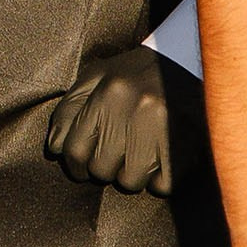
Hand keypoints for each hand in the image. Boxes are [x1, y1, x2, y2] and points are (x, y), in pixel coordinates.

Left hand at [48, 49, 206, 192]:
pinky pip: (162, 185)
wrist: (190, 61)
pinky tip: (162, 161)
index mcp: (108, 91)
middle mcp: (133, 109)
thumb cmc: (137, 73)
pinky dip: (160, 180)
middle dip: (105, 167)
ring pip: (130, 181)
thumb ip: (71, 107)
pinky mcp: (188, 145)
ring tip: (141, 154)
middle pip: (101, 169)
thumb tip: (55, 146)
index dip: (76, 164)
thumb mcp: (99, 75)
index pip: (74, 149)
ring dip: (133, 174)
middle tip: (118, 154)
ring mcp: (163, 128)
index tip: (84, 165)